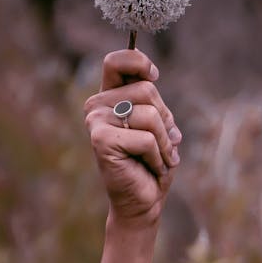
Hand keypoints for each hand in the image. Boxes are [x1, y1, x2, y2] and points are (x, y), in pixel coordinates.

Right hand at [83, 49, 182, 229]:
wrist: (143, 201)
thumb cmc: (152, 161)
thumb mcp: (158, 124)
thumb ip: (151, 100)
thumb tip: (151, 78)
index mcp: (110, 96)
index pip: (116, 61)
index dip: (138, 61)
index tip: (155, 76)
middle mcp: (97, 105)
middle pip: (147, 89)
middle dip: (166, 118)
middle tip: (163, 142)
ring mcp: (95, 121)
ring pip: (150, 114)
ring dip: (165, 141)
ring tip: (159, 158)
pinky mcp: (100, 140)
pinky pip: (146, 138)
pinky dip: (158, 156)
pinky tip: (151, 168)